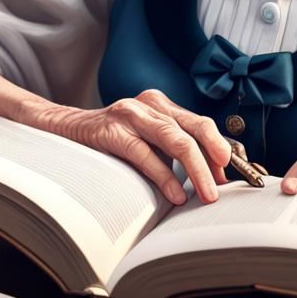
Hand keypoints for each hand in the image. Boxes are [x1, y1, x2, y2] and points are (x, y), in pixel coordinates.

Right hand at [28, 89, 230, 206]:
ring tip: (206, 194)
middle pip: (196, 129)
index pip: (201, 124)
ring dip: (196, 171)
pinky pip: (145, 154)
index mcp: (163, 104)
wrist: (64, 130)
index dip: (220, 149)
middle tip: (224, 186)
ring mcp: (131, 114)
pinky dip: (164, 177)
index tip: (232, 175)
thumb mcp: (147, 138)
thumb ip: (173, 149)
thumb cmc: (111, 140)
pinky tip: (174, 194)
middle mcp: (151, 103)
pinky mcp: (112, 131)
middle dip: (215, 159)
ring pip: (176, 140)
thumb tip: (210, 175)